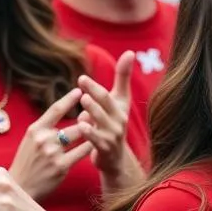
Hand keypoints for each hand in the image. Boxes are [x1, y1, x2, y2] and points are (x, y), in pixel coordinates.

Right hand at [9, 87, 94, 201]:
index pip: (55, 109)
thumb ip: (44, 129)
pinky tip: (97, 144)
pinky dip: (90, 147)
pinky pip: (81, 152)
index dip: (69, 99)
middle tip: (97, 114)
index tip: (79, 90)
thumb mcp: (30, 141)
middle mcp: (43, 139)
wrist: (19, 188)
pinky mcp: (61, 167)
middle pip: (73, 125)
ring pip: (79, 137)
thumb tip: (59, 113)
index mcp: (35, 130)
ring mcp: (52, 153)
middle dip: (87, 119)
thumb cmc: (26, 164)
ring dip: (90, 132)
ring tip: (100, 128)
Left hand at [77, 52, 132, 183]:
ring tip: (83, 99)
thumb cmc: (114, 123)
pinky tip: (81, 125)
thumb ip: (122, 78)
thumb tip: (130, 52)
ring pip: (101, 121)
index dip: (96, 85)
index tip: (82, 77)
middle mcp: (118, 120)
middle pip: (105, 104)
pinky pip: (97, 139)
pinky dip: (90, 132)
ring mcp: (113, 135)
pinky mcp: (106, 149)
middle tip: (82, 81)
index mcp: (119, 108)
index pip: (107, 94)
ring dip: (92, 110)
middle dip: (94, 92)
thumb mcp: (120, 101)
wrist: (115, 158)